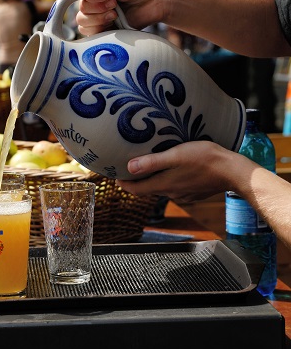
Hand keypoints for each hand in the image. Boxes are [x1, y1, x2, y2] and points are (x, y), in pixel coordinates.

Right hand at [76, 0, 168, 35]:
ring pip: (85, 29)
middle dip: (97, 14)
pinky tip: (116, 25)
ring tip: (116, 16)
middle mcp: (96, 7)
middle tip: (115, 8)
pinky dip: (103, 34)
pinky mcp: (109, 33)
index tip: (112, 0)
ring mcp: (102, 21)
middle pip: (81, 18)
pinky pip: (95, 39)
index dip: (93, 4)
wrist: (159, 0)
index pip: (82, 3)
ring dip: (99, 23)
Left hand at [115, 141, 255, 202]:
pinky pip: (174, 185)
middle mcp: (170, 192)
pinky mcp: (193, 191)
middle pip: (146, 188)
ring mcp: (182, 193)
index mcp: (163, 185)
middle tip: (127, 164)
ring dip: (151, 177)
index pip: (134, 189)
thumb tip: (129, 168)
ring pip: (160, 186)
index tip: (114, 173)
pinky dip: (167, 178)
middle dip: (135, 179)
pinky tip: (171, 167)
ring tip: (147, 162)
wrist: (234, 171)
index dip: (122, 182)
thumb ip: (152, 162)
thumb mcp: (176, 155)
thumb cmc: (206, 159)